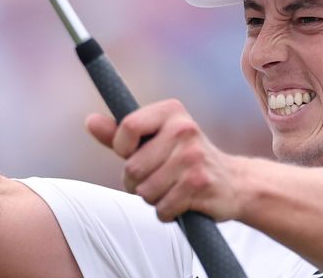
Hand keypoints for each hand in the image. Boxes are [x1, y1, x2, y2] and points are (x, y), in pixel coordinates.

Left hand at [86, 99, 242, 221]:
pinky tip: (181, 201)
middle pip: (132, 167)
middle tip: (157, 177)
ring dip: (152, 198)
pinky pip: (162, 208)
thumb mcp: (154, 140)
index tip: (135, 153)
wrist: (233, 183)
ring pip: (145, 191)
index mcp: (171, 111)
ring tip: (170, 188)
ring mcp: (193, 157)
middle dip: (137, 181)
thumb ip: (120, 133)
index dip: (123, 149)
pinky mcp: (200, 184)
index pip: (127, 128)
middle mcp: (185, 129)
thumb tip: (89, 121)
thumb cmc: (183, 159)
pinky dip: (167, 212)